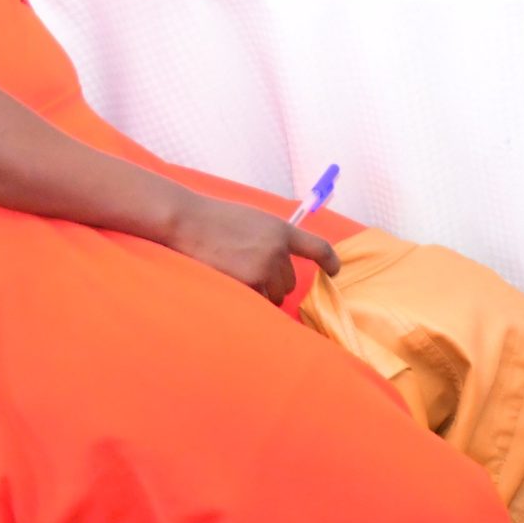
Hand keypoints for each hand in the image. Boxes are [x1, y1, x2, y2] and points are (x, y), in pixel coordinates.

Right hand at [167, 195, 338, 303]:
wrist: (189, 222)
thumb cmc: (215, 220)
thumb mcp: (252, 221)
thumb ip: (271, 239)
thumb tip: (281, 264)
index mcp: (281, 230)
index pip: (317, 247)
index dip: (330, 261)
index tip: (334, 271)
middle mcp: (278, 249)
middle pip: (291, 282)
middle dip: (275, 283)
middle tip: (250, 273)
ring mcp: (265, 267)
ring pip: (275, 295)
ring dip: (262, 293)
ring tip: (237, 276)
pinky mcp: (251, 283)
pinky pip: (258, 302)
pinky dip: (248, 298)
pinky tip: (231, 282)